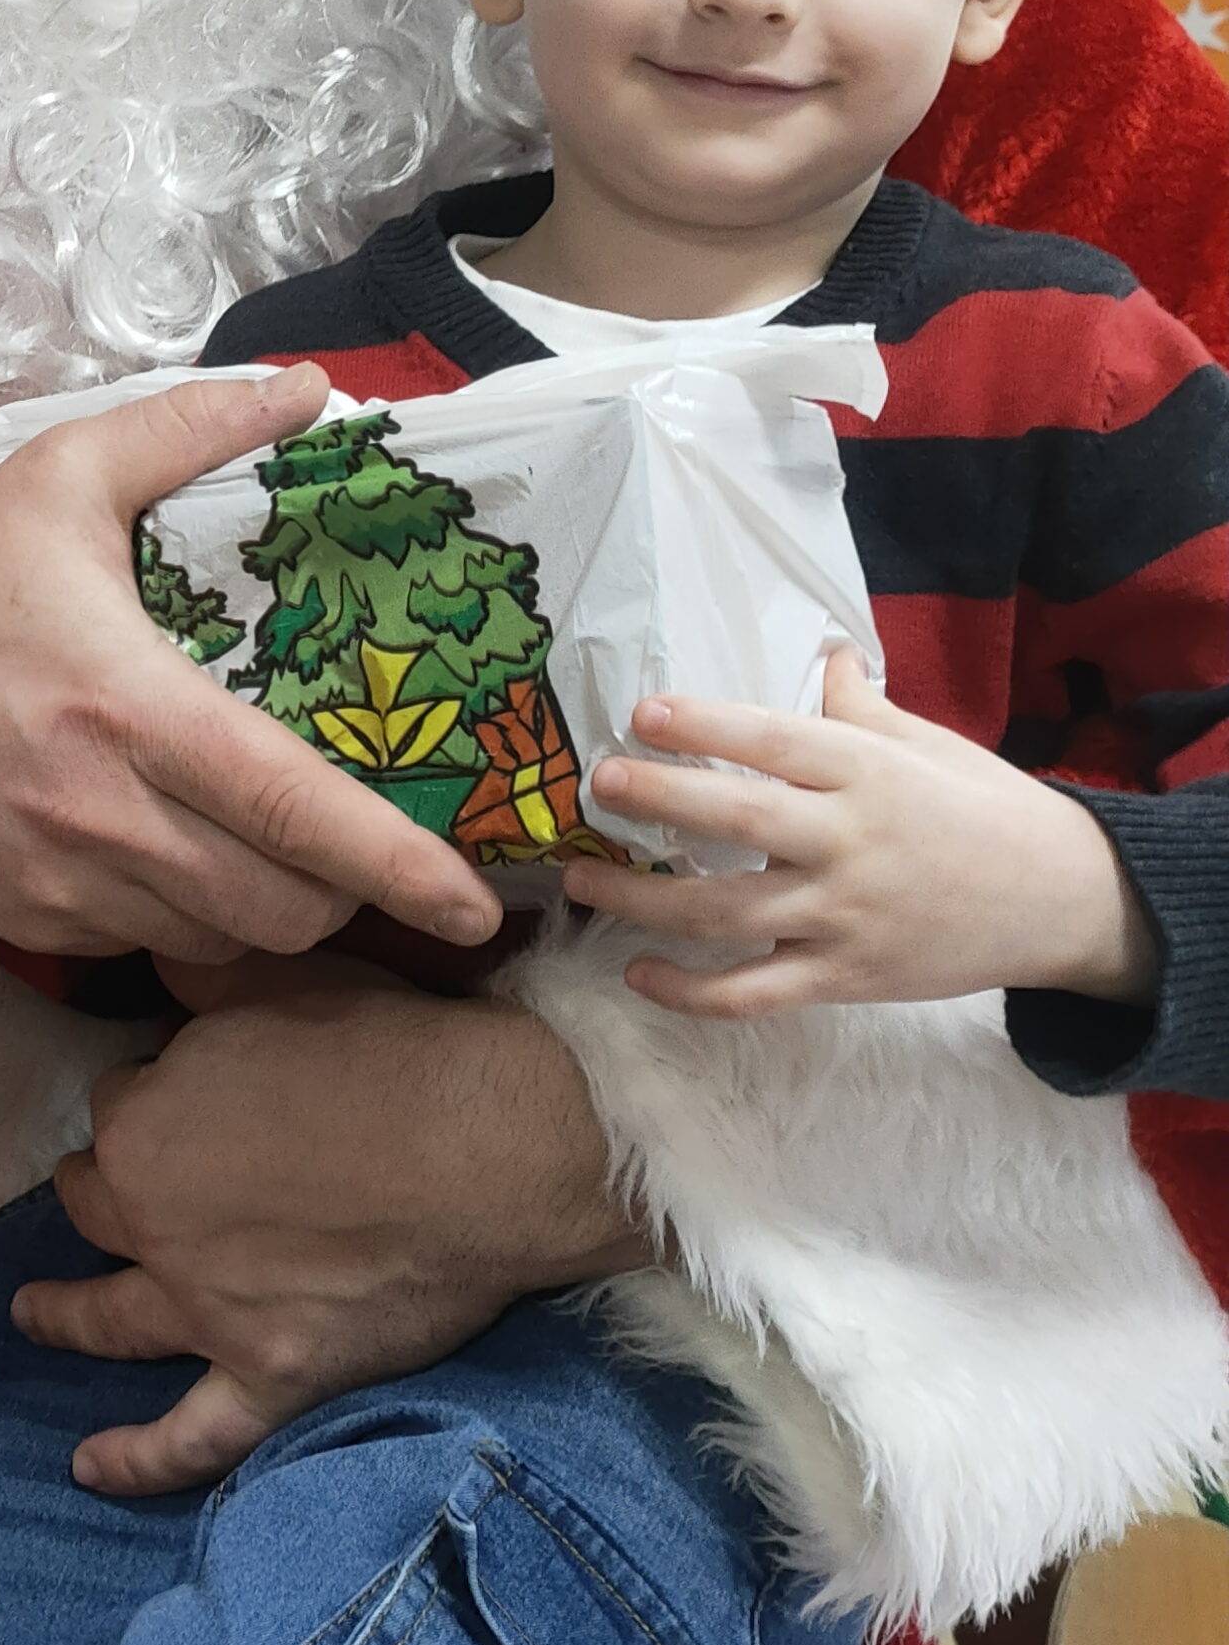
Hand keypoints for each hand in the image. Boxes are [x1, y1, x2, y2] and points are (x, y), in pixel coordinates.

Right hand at [0, 371, 500, 962]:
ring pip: (227, 940)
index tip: (477, 898)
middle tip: (373, 845)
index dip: (398, 864)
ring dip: (278, 910)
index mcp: (128, 709)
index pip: (294, 810)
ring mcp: (66, 883)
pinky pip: (155, 945)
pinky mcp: (32, 921)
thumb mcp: (54, 478)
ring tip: (288, 855)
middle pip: (283, 906)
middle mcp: (105, 815)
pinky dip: (197, 918)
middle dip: (351, 893)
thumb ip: (186, 428)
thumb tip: (308, 391)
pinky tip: (189, 857)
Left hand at [13, 970, 633, 1494]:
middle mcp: (152, 1223)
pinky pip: (192, 1436)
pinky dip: (138, 1458)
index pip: (121, 1102)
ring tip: (33, 1312)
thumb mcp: (277, 982)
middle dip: (105, 1184)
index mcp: (141, 1124)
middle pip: (99, 1202)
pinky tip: (89, 1470)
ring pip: (109, 1316)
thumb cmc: (391, 1051)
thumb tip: (162, 978)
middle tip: (117, 1181)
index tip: (185, 1085)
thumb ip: (200, 987)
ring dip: (64, 1312)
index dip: (154, 1090)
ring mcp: (208, 1311)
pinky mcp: (274, 1375)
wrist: (490, 1146)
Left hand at [560, 644, 1158, 1016]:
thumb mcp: (930, 745)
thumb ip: (861, 708)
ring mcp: (844, 916)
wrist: (1065, 904)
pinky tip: (638, 973)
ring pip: (727, 914)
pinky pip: (753, 994)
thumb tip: (824, 650)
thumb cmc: (989, 811)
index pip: (776, 741)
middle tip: (595, 783)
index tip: (643, 712)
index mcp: (870, 774)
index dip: (707, 726)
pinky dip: (690, 993)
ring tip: (580, 878)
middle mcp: (851, 843)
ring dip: (644, 900)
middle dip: (661, 800)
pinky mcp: (844, 977)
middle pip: (740, 819)